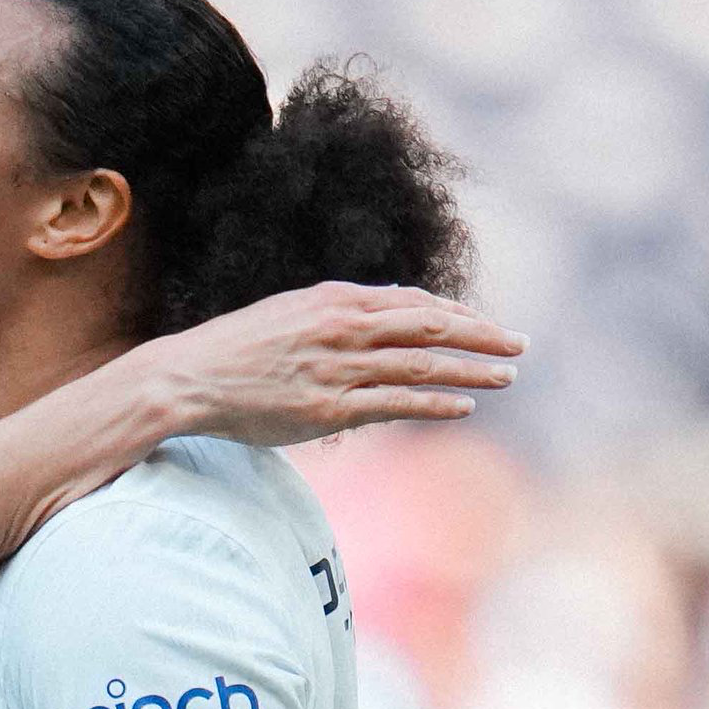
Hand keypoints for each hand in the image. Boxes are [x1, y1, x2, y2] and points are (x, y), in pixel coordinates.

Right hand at [130, 282, 524, 445]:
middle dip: (482, 336)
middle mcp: (343, 328)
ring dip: (471, 370)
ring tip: (505, 377)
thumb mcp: (292, 312)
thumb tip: (390, 304)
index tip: (485, 326)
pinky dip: (435, 403)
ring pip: (422, 365)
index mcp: (336, 300)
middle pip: (431, 328)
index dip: (457, 315)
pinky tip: (464, 406)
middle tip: (519, 345)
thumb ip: (341, 311)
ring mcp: (338, 368)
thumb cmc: (236, 348)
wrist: (189, 378)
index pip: (414, 303)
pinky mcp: (328, 408)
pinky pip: (395, 404)